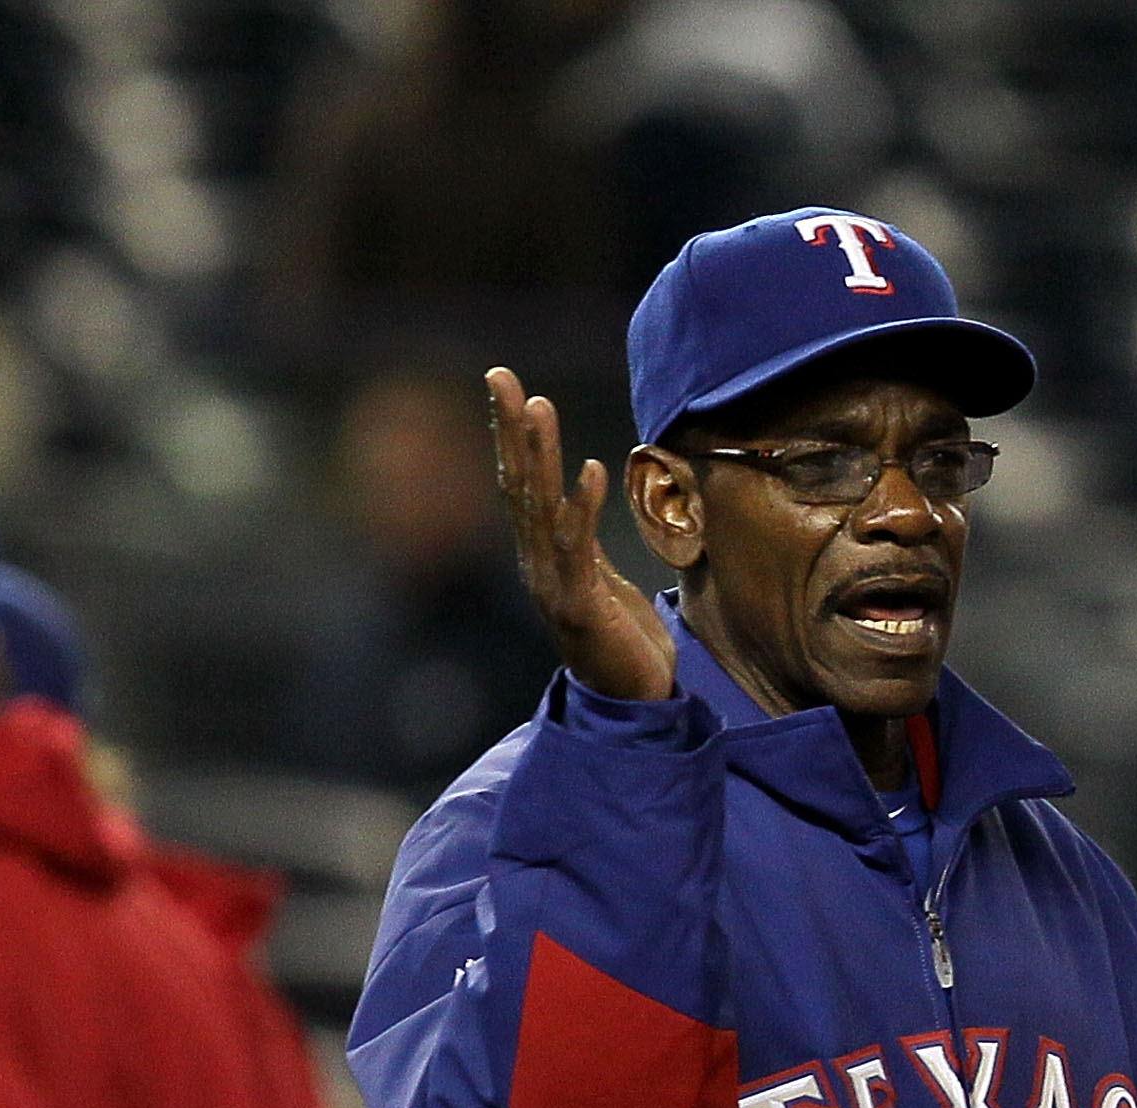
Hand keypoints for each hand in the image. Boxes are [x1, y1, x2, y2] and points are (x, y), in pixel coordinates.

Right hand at [486, 367, 677, 704]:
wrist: (636, 701)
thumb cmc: (620, 640)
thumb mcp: (600, 578)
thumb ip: (582, 537)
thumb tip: (577, 488)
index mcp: (541, 555)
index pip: (520, 484)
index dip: (511, 435)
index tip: (506, 385)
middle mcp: (537, 565)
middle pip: (519, 485)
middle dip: (510, 429)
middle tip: (501, 376)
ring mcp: (554, 586)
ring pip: (541, 510)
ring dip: (540, 455)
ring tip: (540, 406)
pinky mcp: (581, 607)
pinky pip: (579, 549)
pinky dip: (583, 507)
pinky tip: (592, 467)